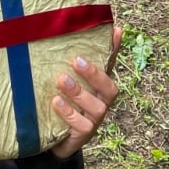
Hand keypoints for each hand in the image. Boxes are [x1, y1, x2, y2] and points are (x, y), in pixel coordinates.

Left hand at [49, 26, 121, 159]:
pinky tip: (56, 102)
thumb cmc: (67, 102)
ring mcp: (94, 120)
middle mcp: (101, 104)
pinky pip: (81, 125)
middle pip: (109, 89)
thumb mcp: (70, 80)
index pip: (110, 67)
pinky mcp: (81, 136)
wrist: (54, 137)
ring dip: (79, 92)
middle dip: (94, 75)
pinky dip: (69, 113)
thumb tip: (95, 31)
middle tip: (75, 61)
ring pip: (96, 108)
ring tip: (61, 80)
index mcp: (100, 88)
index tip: (114, 32)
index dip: (114, 51)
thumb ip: (80, 61)